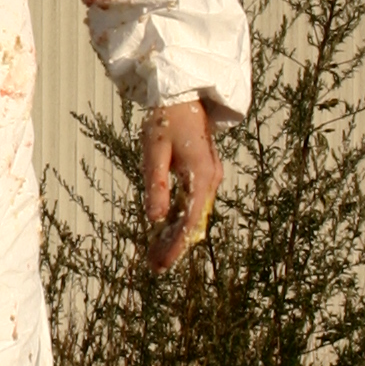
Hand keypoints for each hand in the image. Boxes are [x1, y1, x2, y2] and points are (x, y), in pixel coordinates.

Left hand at [141, 99, 220, 272]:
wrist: (183, 96)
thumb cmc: (166, 121)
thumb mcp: (154, 152)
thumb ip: (156, 185)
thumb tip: (155, 219)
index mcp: (202, 176)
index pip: (190, 222)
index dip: (176, 247)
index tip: (162, 265)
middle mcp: (210, 180)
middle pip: (193, 223)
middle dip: (174, 247)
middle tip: (154, 268)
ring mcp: (208, 178)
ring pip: (192, 216)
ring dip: (174, 236)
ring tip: (154, 257)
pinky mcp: (201, 175)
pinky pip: (190, 205)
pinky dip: (177, 220)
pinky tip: (162, 233)